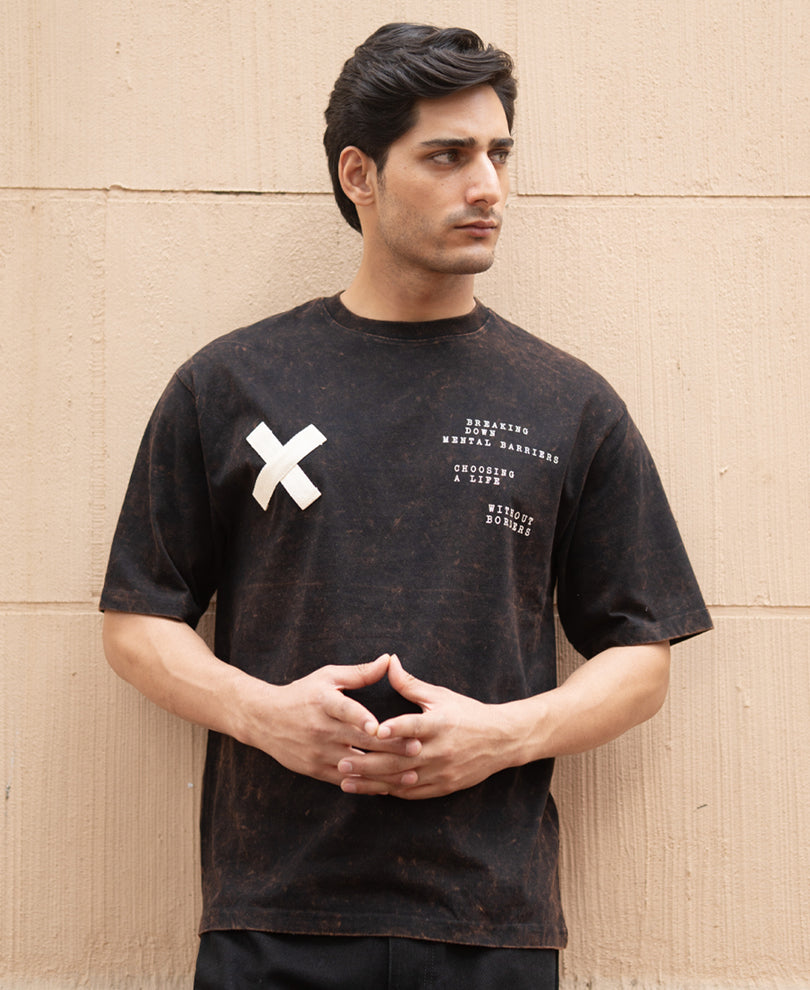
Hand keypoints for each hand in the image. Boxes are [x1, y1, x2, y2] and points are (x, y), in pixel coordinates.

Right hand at [244, 654, 420, 787]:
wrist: (263, 719)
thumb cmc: (301, 694)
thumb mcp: (327, 676)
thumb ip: (360, 673)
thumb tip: (388, 660)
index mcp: (323, 702)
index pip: (344, 710)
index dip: (361, 718)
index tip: (380, 726)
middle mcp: (320, 729)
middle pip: (358, 740)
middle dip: (390, 746)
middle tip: (418, 747)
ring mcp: (317, 752)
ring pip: (355, 765)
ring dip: (384, 772)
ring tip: (411, 774)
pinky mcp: (315, 769)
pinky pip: (345, 780)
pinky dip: (367, 784)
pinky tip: (389, 787)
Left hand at [337, 655, 513, 798]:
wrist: (501, 740)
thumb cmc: (467, 713)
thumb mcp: (441, 695)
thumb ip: (411, 684)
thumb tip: (389, 662)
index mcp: (441, 723)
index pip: (415, 726)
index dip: (395, 729)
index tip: (374, 730)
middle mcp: (441, 750)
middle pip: (401, 759)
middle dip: (369, 762)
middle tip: (341, 760)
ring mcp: (442, 771)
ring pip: (402, 780)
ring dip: (372, 782)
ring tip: (346, 780)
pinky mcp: (444, 787)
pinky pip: (412, 792)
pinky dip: (390, 791)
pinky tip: (370, 790)